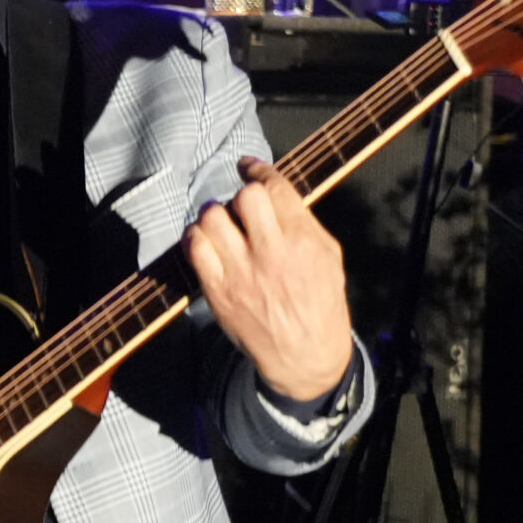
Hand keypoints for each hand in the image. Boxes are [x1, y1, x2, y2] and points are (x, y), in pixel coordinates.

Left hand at [184, 157, 354, 400]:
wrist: (304, 355)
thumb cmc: (319, 303)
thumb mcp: (329, 258)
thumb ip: (303, 223)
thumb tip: (276, 191)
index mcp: (305, 242)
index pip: (276, 190)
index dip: (259, 171)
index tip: (249, 167)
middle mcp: (272, 253)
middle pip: (244, 199)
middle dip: (241, 195)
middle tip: (242, 207)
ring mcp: (242, 272)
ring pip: (213, 218)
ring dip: (215, 215)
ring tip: (224, 225)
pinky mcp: (218, 290)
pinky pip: (194, 247)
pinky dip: (196, 236)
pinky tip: (207, 240)